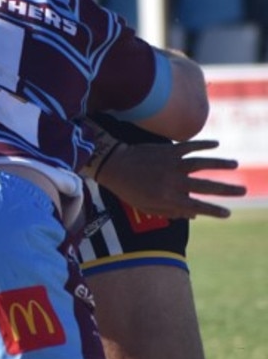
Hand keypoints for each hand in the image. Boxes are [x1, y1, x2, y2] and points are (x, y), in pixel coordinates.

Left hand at [95, 139, 246, 219]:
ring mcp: (171, 164)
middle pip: (205, 186)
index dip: (214, 211)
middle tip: (243, 190)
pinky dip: (203, 144)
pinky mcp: (168, 149)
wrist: (114, 165)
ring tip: (235, 164)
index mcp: (168, 198)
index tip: (228, 213)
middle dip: (226, 189)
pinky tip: (216, 144)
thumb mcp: (148, 207)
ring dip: (219, 163)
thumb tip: (194, 214)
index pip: (197, 206)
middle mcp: (173, 181)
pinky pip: (189, 146)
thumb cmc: (130, 190)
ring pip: (201, 164)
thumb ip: (172, 211)